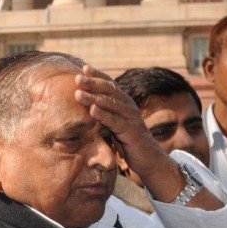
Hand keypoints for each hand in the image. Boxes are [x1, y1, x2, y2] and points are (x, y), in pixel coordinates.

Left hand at [74, 65, 221, 208]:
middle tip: (77, 78)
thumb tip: (85, 107)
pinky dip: (103, 115)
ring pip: (111, 104)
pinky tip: (92, 111)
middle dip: (93, 83)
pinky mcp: (131, 131)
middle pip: (110, 90)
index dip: (97, 75)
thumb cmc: (128, 142)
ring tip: (78, 94)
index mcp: (124, 102)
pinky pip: (115, 121)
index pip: (110, 84)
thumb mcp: (113, 125)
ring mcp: (131, 118)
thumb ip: (103, 114)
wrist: (149, 160)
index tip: (82, 67)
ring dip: (94, 97)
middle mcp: (128, 106)